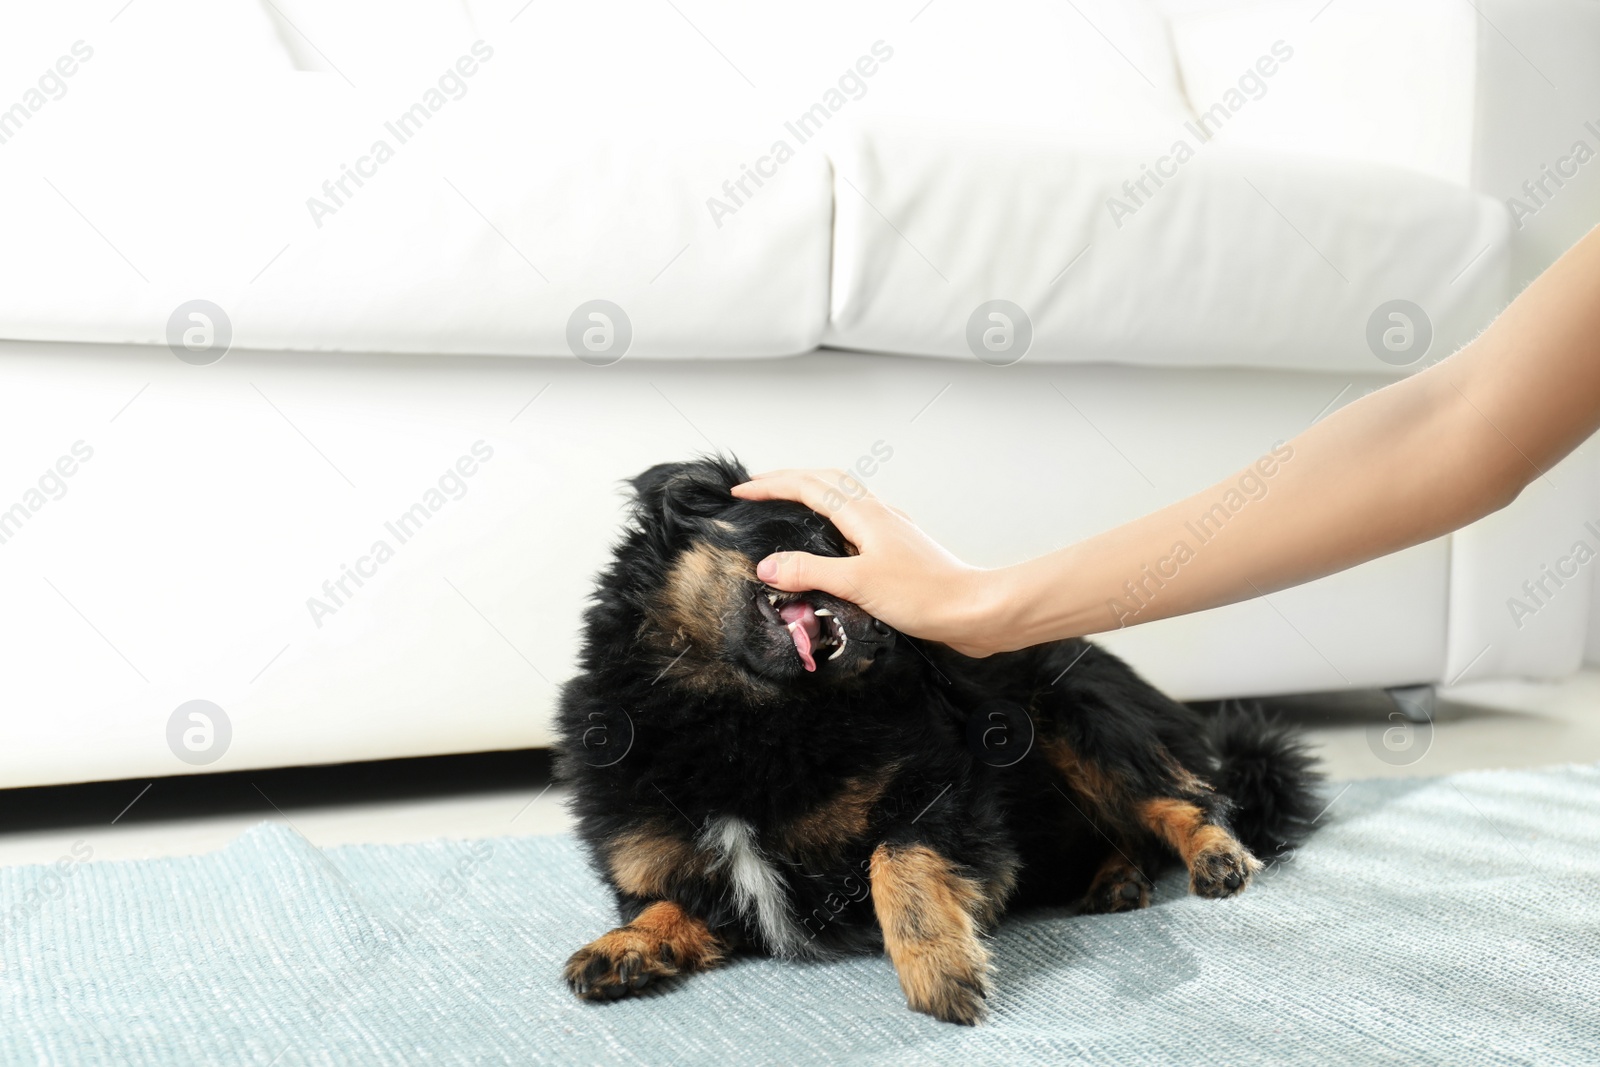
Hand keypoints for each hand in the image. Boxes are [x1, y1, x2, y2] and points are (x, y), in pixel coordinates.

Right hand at [730, 469, 1004, 656]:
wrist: (975, 611)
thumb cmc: (927, 595)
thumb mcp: (857, 583)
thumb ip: (811, 571)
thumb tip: (769, 565)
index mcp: (864, 514)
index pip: (808, 486)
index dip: (771, 486)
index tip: (741, 491)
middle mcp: (878, 514)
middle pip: (826, 481)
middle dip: (789, 480)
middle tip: (758, 488)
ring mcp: (890, 530)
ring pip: (844, 498)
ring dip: (812, 494)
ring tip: (788, 505)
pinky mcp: (899, 551)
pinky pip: (857, 522)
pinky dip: (833, 519)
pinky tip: (833, 540)